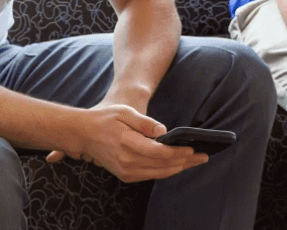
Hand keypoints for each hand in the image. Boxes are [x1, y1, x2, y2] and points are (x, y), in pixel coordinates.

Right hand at [45, 104, 207, 182]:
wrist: (83, 134)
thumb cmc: (105, 119)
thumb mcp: (124, 112)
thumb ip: (145, 122)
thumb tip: (164, 131)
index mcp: (127, 144)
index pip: (159, 153)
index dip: (178, 152)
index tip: (192, 148)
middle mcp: (127, 161)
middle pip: (163, 165)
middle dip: (185, 162)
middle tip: (203, 157)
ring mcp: (125, 171)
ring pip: (159, 173)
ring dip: (179, 168)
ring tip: (195, 162)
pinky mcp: (125, 175)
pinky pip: (150, 175)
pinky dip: (166, 171)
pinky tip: (177, 165)